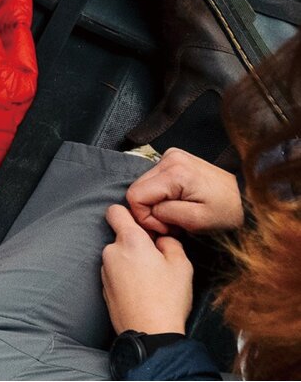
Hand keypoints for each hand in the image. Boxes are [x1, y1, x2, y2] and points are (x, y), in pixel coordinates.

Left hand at [102, 205, 192, 334]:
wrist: (151, 335)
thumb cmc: (167, 299)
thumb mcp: (181, 264)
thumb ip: (169, 242)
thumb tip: (160, 239)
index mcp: (130, 240)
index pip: (115, 211)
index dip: (129, 213)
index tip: (143, 225)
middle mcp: (111, 252)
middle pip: (120, 236)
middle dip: (136, 243)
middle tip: (156, 259)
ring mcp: (104, 271)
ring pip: (118, 256)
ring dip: (130, 261)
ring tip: (150, 280)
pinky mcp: (103, 288)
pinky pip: (115, 273)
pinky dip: (125, 277)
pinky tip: (141, 291)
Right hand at [126, 148, 243, 234]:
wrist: (246, 200)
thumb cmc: (226, 213)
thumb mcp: (197, 221)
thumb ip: (165, 214)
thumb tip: (147, 210)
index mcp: (174, 172)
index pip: (135, 195)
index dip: (145, 217)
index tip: (166, 226)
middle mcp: (169, 157)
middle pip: (137, 189)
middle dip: (151, 210)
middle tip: (173, 221)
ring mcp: (171, 155)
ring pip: (144, 185)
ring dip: (157, 203)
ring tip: (178, 212)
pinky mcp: (174, 159)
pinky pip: (154, 181)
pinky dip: (162, 195)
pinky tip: (179, 201)